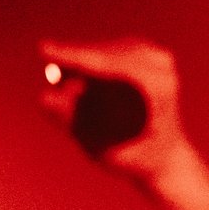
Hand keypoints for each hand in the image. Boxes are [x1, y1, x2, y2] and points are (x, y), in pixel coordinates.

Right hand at [38, 38, 208, 209]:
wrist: (165, 159)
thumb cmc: (134, 158)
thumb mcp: (102, 148)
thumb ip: (73, 123)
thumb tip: (43, 99)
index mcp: (159, 86)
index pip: (108, 63)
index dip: (73, 57)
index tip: (45, 50)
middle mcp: (161, 65)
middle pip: (103, 54)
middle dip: (73, 66)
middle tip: (58, 88)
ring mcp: (156, 56)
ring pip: (102, 51)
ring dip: (80, 66)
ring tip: (73, 92)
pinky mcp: (147, 53)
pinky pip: (107, 52)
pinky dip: (90, 64)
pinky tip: (81, 80)